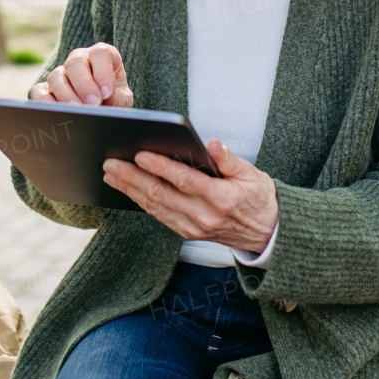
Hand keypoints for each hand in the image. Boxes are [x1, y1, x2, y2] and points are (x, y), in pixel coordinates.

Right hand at [30, 42, 133, 107]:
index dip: (103, 72)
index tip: (107, 92)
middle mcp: (79, 60)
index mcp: (101, 55)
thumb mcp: (121, 99)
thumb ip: (116, 98)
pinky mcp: (45, 89)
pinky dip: (44, 102)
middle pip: (76, 63)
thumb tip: (103, 103)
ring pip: (57, 77)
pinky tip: (55, 114)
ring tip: (76, 110)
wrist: (103, 112)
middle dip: (84, 84)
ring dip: (66, 94)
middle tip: (93, 103)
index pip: (100, 54)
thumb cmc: (114, 100)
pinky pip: (39, 92)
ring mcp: (61, 74)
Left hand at [102, 139, 278, 253]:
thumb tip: (212, 144)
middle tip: (112, 164)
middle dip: (133, 178)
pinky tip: (128, 190)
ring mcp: (193, 227)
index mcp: (221, 198)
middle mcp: (204, 216)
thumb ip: (229, 159)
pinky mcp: (187, 233)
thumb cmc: (259, 199)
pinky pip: (159, 216)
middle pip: (161, 195)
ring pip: (155, 207)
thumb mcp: (253, 174)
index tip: (141, 155)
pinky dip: (141, 202)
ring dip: (130, 190)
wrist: (267, 233)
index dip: (161, 168)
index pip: (185, 180)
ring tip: (111, 174)